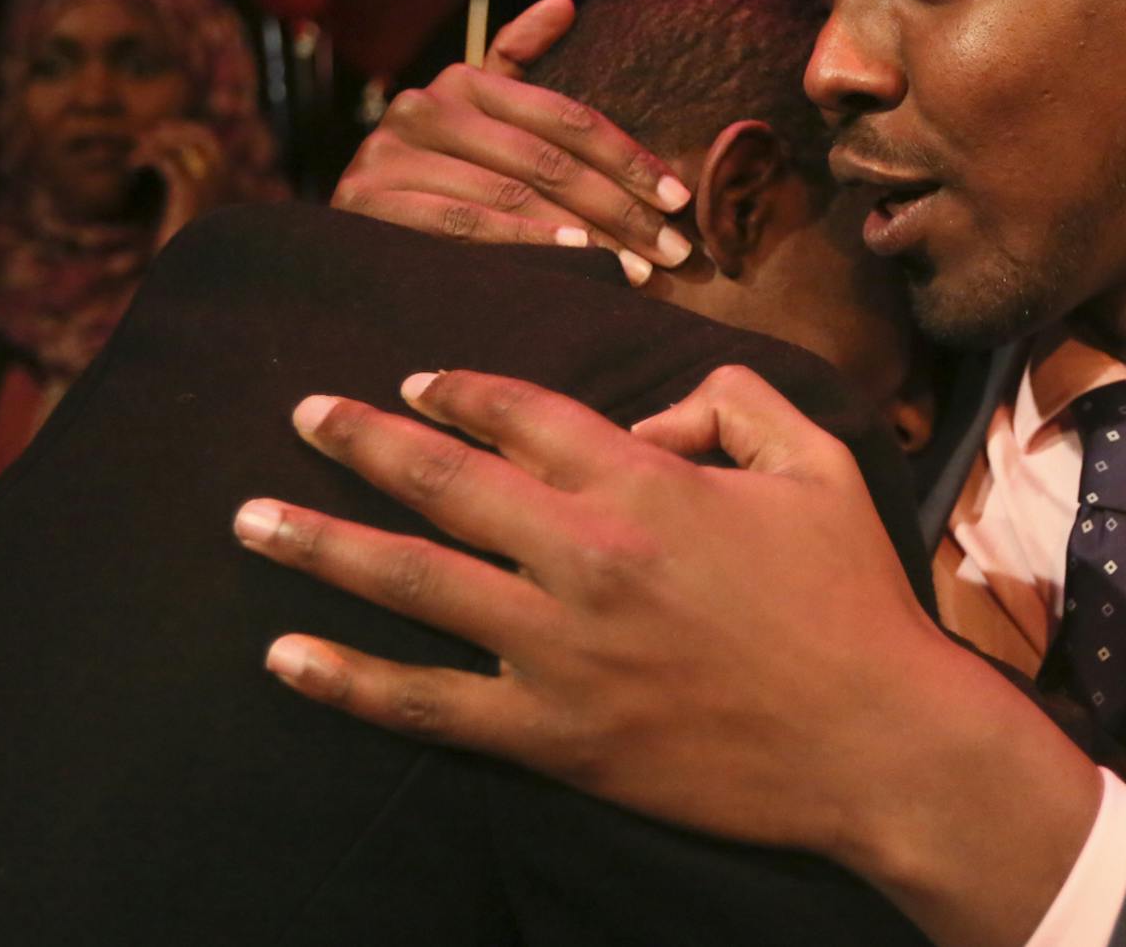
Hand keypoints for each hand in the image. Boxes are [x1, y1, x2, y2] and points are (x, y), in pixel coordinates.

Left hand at [133, 119, 231, 248]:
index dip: (190, 132)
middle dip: (176, 129)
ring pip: (184, 144)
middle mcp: (224, 180)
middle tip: (150, 133)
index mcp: (228, 185)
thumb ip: (192, 200)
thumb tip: (182, 189)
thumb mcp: (194, 222)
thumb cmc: (190, 253)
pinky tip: (132, 166)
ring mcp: (209, 183)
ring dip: (158, 142)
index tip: (165, 131)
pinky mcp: (188, 190)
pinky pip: (167, 159)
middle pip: (203, 137)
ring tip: (137, 152)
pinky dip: (147, 156)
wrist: (194, 273)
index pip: (213, 145)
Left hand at [233, 366, 1097, 946]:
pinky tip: (286, 657)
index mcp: (647, 484)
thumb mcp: (818, 463)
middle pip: (443, 481)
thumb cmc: (853, 598)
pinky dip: (347, 680)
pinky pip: (426, 704)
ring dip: (321, 544)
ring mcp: (559, 650)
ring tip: (250, 517)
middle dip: (360, 441)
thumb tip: (656, 412)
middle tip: (302, 414)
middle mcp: (586, 555)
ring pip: (411, 581)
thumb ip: (736, 402)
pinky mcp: (552, 735)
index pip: (522, 413)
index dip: (458, 392)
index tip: (414, 385)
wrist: (874, 742)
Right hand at [330, 0, 693, 282]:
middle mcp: (423, 107)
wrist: (354, 243)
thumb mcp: (480, 119)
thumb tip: (564, 3)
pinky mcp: (369, 202)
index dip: (629, 157)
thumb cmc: (442, 184)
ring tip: (640, 267)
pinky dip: (526, 243)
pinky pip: (464, 225)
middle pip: (547, 160)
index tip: (681, 197)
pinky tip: (575, 261)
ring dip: (586, 235)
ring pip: (512, 195)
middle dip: (620, 208)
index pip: (566, 118)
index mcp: (463, 81)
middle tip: (675, 249)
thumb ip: (517, 64)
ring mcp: (389, 153)